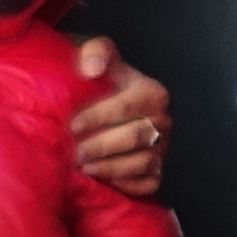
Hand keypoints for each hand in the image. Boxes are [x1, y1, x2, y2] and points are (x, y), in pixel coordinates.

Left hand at [69, 37, 171, 199]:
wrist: (107, 101)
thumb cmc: (100, 79)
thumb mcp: (97, 55)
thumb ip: (96, 51)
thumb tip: (91, 68)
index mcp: (153, 92)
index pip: (126, 107)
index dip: (98, 117)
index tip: (73, 126)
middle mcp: (164, 121)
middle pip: (135, 137)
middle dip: (102, 146)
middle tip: (74, 152)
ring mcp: (164, 148)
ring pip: (143, 162)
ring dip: (112, 167)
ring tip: (84, 168)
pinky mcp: (159, 170)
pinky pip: (149, 183)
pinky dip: (128, 184)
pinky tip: (105, 182)